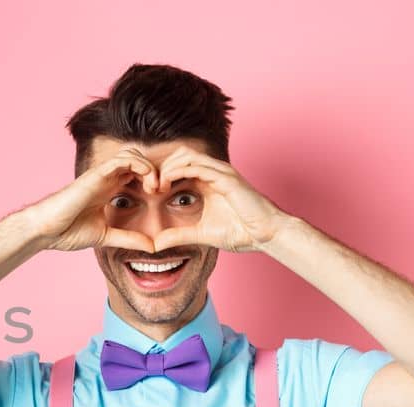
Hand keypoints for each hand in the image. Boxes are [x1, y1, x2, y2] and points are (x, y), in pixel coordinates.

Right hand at [23, 147, 158, 252]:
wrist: (46, 230)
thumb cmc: (67, 231)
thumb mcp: (106, 236)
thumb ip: (128, 239)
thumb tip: (152, 247)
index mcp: (108, 190)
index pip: (136, 173)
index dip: (152, 179)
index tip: (161, 196)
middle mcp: (106, 179)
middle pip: (137, 159)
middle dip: (154, 170)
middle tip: (162, 190)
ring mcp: (101, 175)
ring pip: (132, 154)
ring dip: (149, 166)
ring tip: (155, 186)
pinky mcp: (96, 175)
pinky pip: (122, 159)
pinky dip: (140, 165)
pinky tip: (147, 182)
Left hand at [150, 146, 289, 252]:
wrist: (265, 235)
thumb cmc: (240, 232)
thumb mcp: (201, 234)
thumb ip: (179, 235)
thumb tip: (156, 244)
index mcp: (208, 181)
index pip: (179, 166)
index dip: (161, 175)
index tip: (148, 192)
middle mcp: (214, 173)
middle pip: (180, 155)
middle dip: (161, 168)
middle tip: (149, 188)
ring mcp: (221, 173)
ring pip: (186, 156)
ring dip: (167, 168)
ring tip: (156, 186)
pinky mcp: (226, 178)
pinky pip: (197, 165)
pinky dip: (178, 171)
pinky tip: (167, 184)